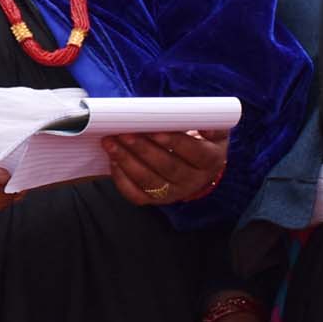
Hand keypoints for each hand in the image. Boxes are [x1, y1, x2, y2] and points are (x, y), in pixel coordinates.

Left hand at [101, 129, 228, 205]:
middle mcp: (193, 181)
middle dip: (143, 150)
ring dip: (127, 161)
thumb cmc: (200, 140)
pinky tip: (113, 161)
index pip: (194, 153)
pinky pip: (136, 194)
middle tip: (124, 134)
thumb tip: (204, 121)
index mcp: (210, 160)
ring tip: (111, 143)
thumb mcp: (211, 129)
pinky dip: (122, 179)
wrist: (196, 166)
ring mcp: (173, 192)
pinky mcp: (155, 199)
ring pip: (149, 181)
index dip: (175, 142)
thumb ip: (209, 122)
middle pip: (168, 167)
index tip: (156, 131)